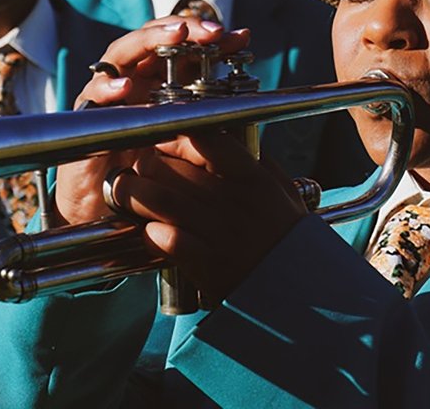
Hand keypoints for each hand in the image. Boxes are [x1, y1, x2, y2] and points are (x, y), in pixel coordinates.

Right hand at [54, 18, 250, 225]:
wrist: (104, 200)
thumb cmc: (144, 160)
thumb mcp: (184, 127)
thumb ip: (208, 98)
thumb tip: (244, 77)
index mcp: (151, 74)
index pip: (177, 41)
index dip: (207, 34)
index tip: (239, 36)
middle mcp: (128, 75)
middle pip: (149, 38)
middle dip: (180, 29)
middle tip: (209, 31)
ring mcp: (105, 91)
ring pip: (120, 53)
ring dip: (146, 42)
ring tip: (174, 37)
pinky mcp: (87, 116)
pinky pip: (94, 97)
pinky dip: (108, 89)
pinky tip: (125, 89)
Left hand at [107, 131, 308, 298]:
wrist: (304, 292)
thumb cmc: (290, 238)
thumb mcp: (284, 192)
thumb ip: (258, 163)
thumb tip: (229, 140)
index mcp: (253, 178)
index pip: (205, 140)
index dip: (174, 136)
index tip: (164, 143)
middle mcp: (234, 201)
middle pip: (171, 168)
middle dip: (145, 166)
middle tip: (137, 170)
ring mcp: (220, 233)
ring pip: (161, 200)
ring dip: (134, 195)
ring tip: (126, 194)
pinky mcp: (208, 265)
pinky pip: (166, 240)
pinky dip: (150, 233)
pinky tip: (148, 231)